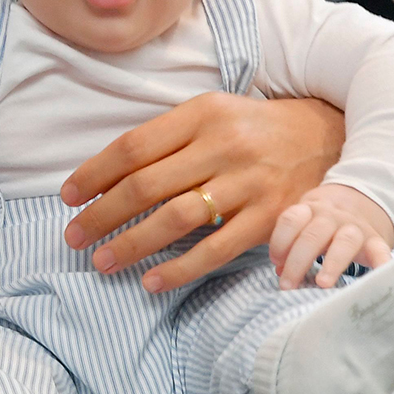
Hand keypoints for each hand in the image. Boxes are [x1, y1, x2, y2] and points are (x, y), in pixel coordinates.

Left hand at [61, 91, 344, 292]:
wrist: (325, 136)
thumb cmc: (251, 128)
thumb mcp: (211, 113)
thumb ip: (167, 138)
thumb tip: (108, 175)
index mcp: (202, 113)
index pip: (134, 146)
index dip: (95, 173)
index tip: (68, 196)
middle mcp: (223, 145)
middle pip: (147, 184)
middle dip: (102, 214)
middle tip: (73, 236)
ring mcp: (248, 183)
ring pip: (176, 219)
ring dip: (132, 244)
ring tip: (102, 261)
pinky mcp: (270, 218)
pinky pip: (216, 249)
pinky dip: (180, 269)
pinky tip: (152, 281)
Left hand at [269, 183, 393, 288]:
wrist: (359, 201)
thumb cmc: (323, 223)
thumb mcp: (306, 223)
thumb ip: (292, 244)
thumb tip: (281, 272)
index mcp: (310, 210)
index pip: (292, 219)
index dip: (281, 241)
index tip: (276, 262)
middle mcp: (332, 216)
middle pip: (313, 235)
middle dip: (298, 261)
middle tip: (287, 286)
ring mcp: (355, 228)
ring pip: (344, 241)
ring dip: (332, 263)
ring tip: (322, 284)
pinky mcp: (375, 241)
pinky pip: (380, 250)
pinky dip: (381, 263)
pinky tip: (378, 276)